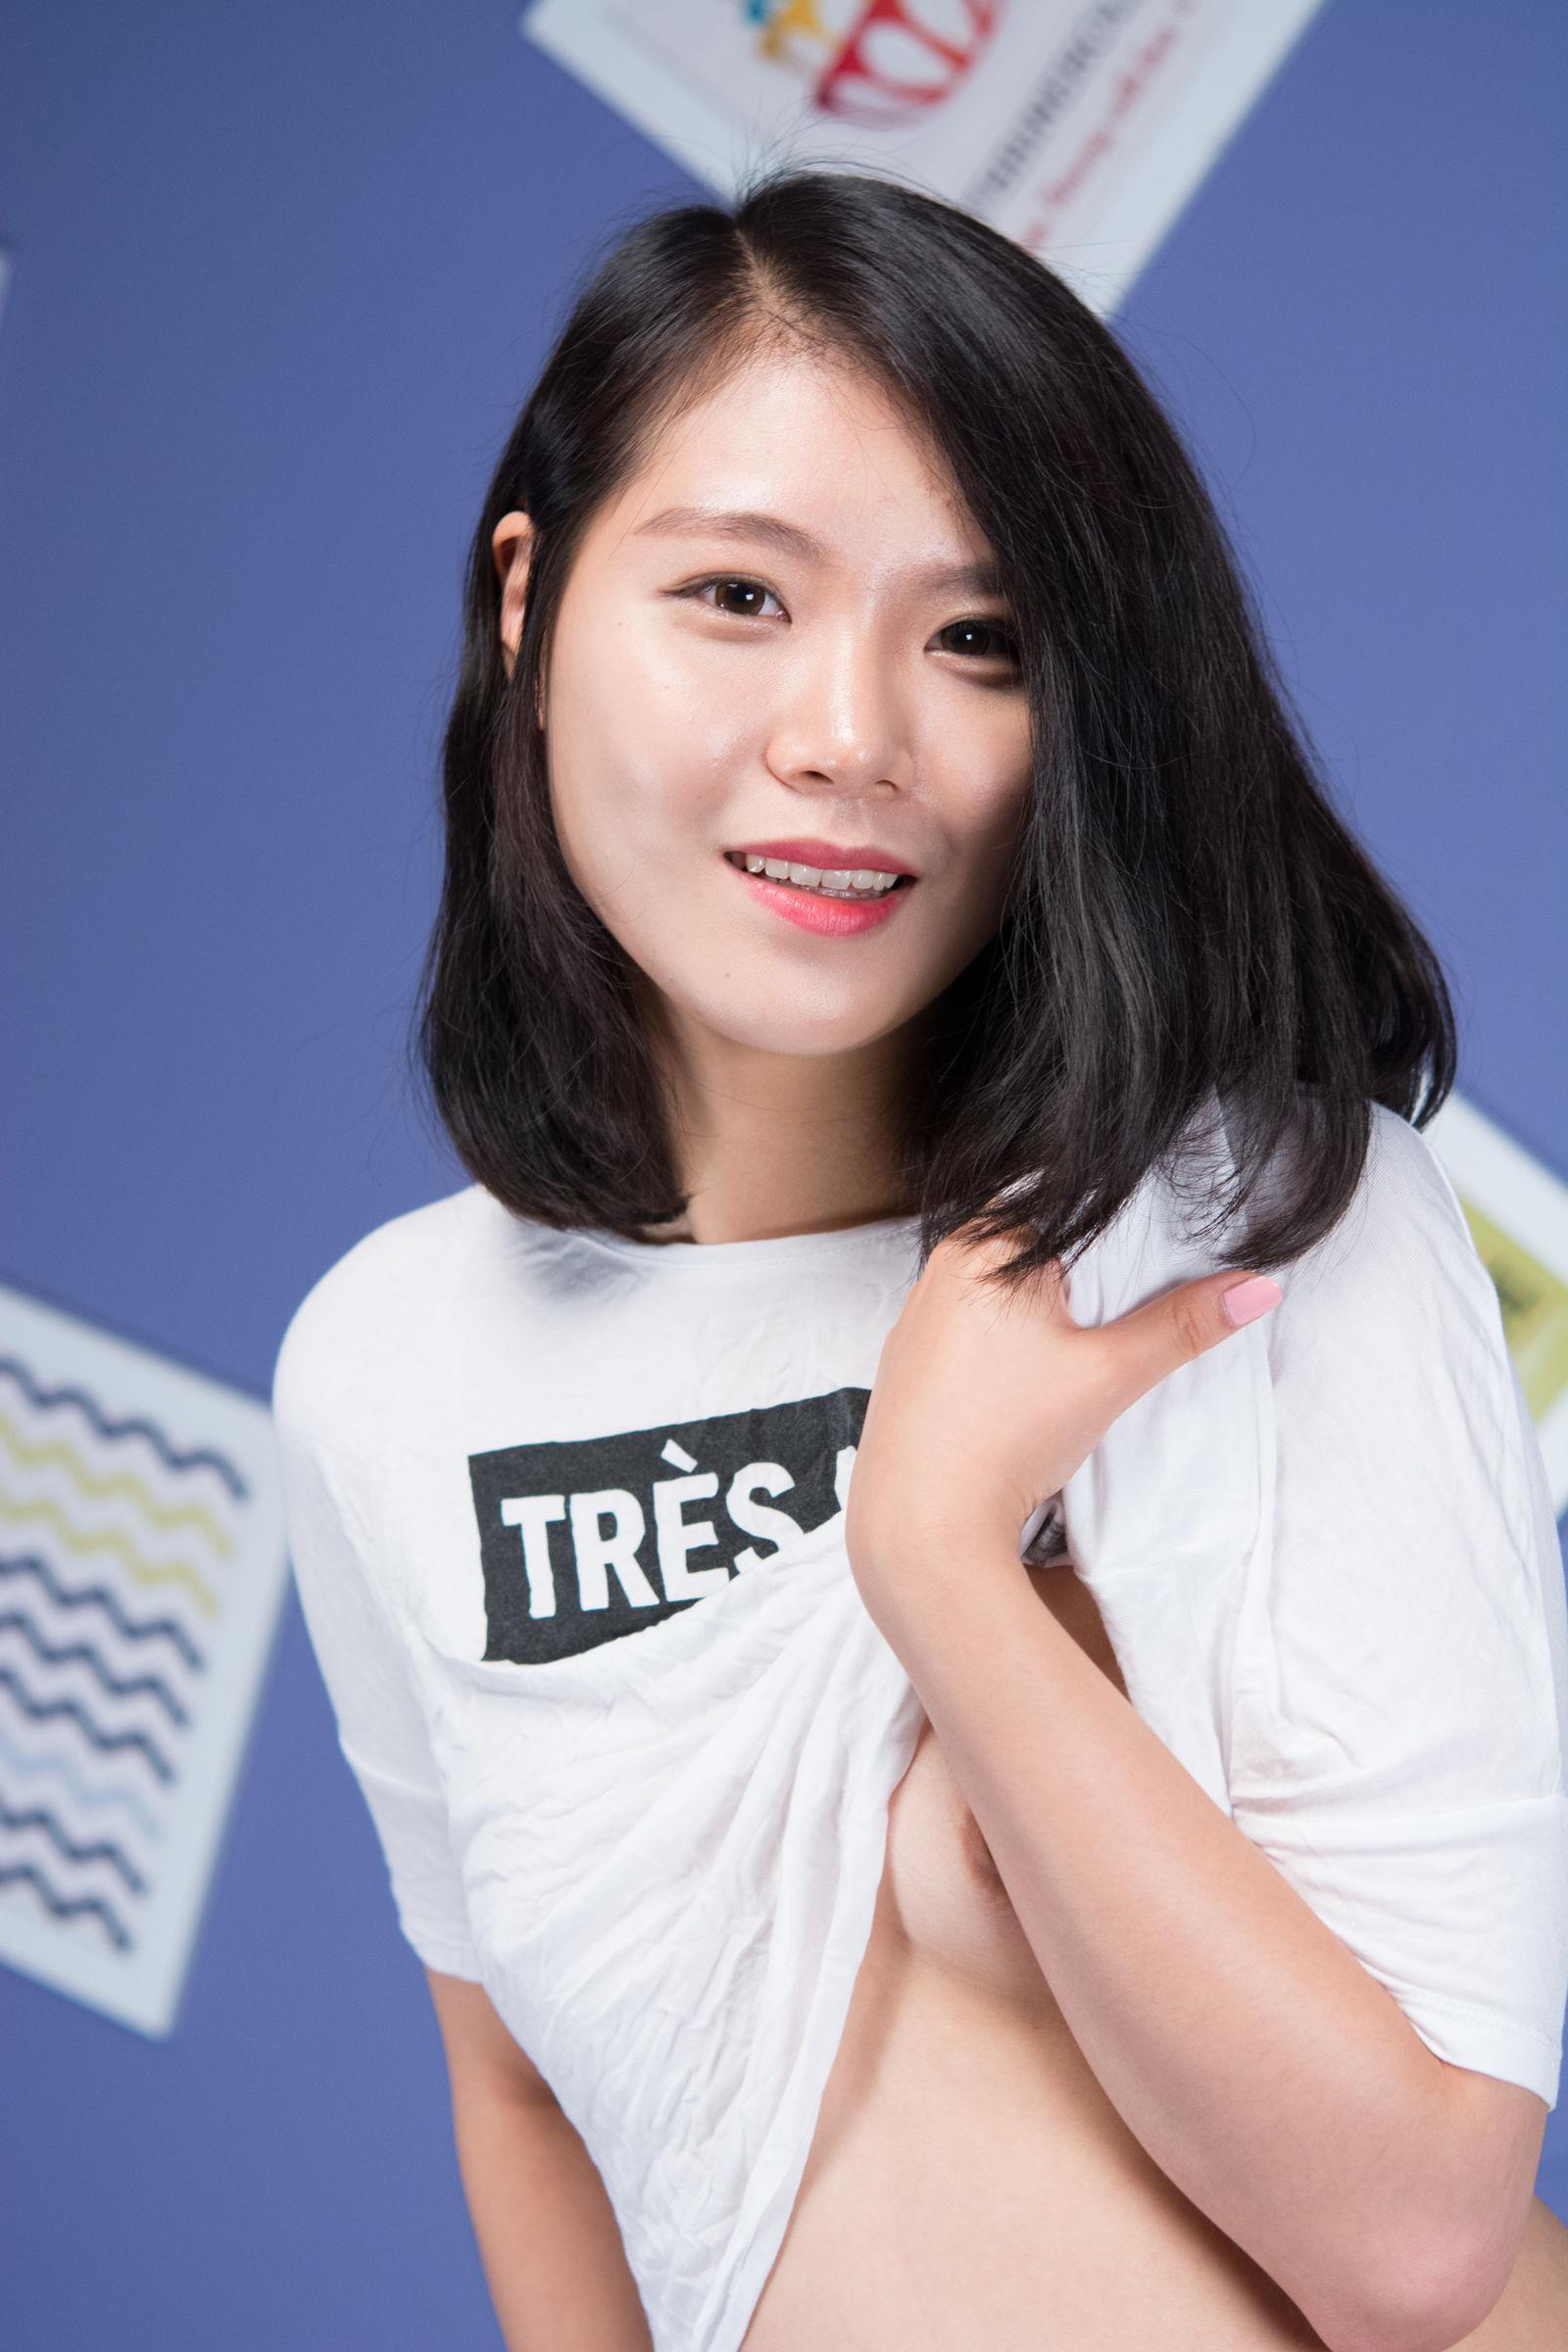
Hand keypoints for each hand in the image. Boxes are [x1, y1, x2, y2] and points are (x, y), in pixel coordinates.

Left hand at [845, 1224, 1282, 1595]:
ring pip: (1003, 1291)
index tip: (1162, 1253)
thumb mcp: (1110, 1376)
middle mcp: (939, 1269)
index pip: (1066, 1204)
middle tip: (1134, 1307)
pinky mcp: (910, 1363)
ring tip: (1084, 1350)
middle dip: (1087, 1274)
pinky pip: (972, 1329)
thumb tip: (1257, 1287)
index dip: (1120, 1226)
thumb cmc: (1006, 1440)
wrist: (923, 1527)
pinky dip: (1007, 1342)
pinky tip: (1032, 1379)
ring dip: (1046, 1310)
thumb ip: (1183, 1325)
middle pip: (1035, 1248)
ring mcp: (918, 1317)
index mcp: (981, 1247)